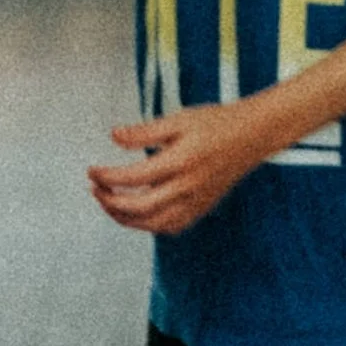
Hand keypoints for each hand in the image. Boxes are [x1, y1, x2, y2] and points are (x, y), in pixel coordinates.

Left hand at [89, 103, 282, 235]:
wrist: (253, 135)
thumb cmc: (215, 122)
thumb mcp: (178, 119)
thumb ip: (144, 132)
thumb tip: (113, 136)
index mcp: (180, 162)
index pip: (133, 178)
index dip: (107, 177)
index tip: (92, 171)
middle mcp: (188, 187)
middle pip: (140, 208)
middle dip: (111, 201)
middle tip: (94, 189)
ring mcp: (196, 201)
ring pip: (155, 224)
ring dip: (126, 218)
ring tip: (108, 203)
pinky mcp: (202, 207)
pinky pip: (172, 226)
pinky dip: (150, 225)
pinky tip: (137, 213)